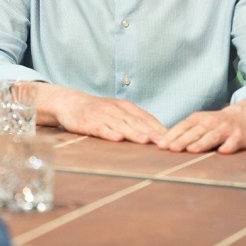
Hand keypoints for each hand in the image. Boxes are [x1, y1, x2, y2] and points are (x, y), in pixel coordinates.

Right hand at [34, 84, 166, 143]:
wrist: (71, 102)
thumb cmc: (99, 110)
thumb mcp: (118, 111)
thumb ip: (136, 121)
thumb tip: (160, 134)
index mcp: (126, 107)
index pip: (147, 119)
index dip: (160, 129)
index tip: (174, 139)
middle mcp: (116, 110)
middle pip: (137, 122)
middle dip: (152, 133)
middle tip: (166, 143)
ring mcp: (102, 115)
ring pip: (121, 125)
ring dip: (134, 133)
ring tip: (145, 140)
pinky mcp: (89, 122)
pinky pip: (100, 128)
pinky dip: (109, 133)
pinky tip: (117, 138)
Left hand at [157, 106, 245, 153]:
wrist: (244, 117)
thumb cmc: (215, 123)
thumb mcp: (199, 123)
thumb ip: (184, 132)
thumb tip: (163, 143)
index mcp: (197, 119)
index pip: (182, 127)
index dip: (172, 135)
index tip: (161, 144)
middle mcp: (210, 122)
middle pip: (194, 132)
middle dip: (182, 140)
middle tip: (171, 148)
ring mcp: (225, 129)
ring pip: (212, 136)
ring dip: (202, 143)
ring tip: (192, 150)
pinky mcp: (239, 136)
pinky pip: (233, 142)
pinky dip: (228, 146)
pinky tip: (222, 151)